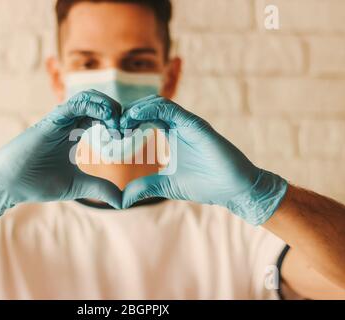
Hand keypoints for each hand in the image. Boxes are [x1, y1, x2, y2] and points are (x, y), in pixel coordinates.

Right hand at [0, 90, 122, 216]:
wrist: (9, 186)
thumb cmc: (37, 183)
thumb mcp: (77, 186)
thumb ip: (99, 188)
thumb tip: (121, 199)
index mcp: (74, 132)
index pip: (101, 116)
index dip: (118, 121)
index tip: (128, 136)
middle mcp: (68, 122)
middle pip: (97, 102)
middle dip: (117, 111)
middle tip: (127, 128)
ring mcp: (58, 120)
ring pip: (87, 98)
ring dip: (108, 106)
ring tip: (118, 124)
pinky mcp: (49, 122)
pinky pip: (73, 104)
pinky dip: (93, 106)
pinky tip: (107, 118)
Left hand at [121, 95, 287, 224]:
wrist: (234, 189)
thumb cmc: (205, 185)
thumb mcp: (165, 186)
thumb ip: (143, 187)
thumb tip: (120, 199)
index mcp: (170, 133)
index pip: (143, 118)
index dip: (125, 122)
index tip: (111, 134)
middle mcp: (178, 124)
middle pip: (146, 106)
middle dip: (126, 113)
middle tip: (111, 126)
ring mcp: (186, 122)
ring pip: (155, 102)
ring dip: (134, 109)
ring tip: (120, 122)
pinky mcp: (195, 124)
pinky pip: (168, 108)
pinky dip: (148, 109)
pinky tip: (133, 118)